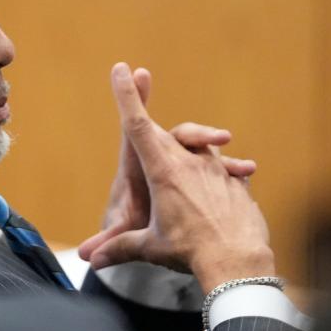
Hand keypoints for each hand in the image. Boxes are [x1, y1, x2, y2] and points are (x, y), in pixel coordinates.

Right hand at [80, 63, 274, 293]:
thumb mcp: (150, 248)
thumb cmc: (190, 252)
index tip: (121, 68)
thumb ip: (119, 247)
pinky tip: (215, 191)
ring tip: (183, 178)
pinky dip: (216, 174)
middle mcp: (189, 162)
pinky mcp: (236, 181)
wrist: (239, 262)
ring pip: (198, 147)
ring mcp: (216, 169)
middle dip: (150, 129)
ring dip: (189, 151)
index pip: (137, 126)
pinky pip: (223, 168)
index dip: (127, 95)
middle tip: (144, 129)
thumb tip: (91, 259)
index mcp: (163, 171)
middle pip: (165, 133)